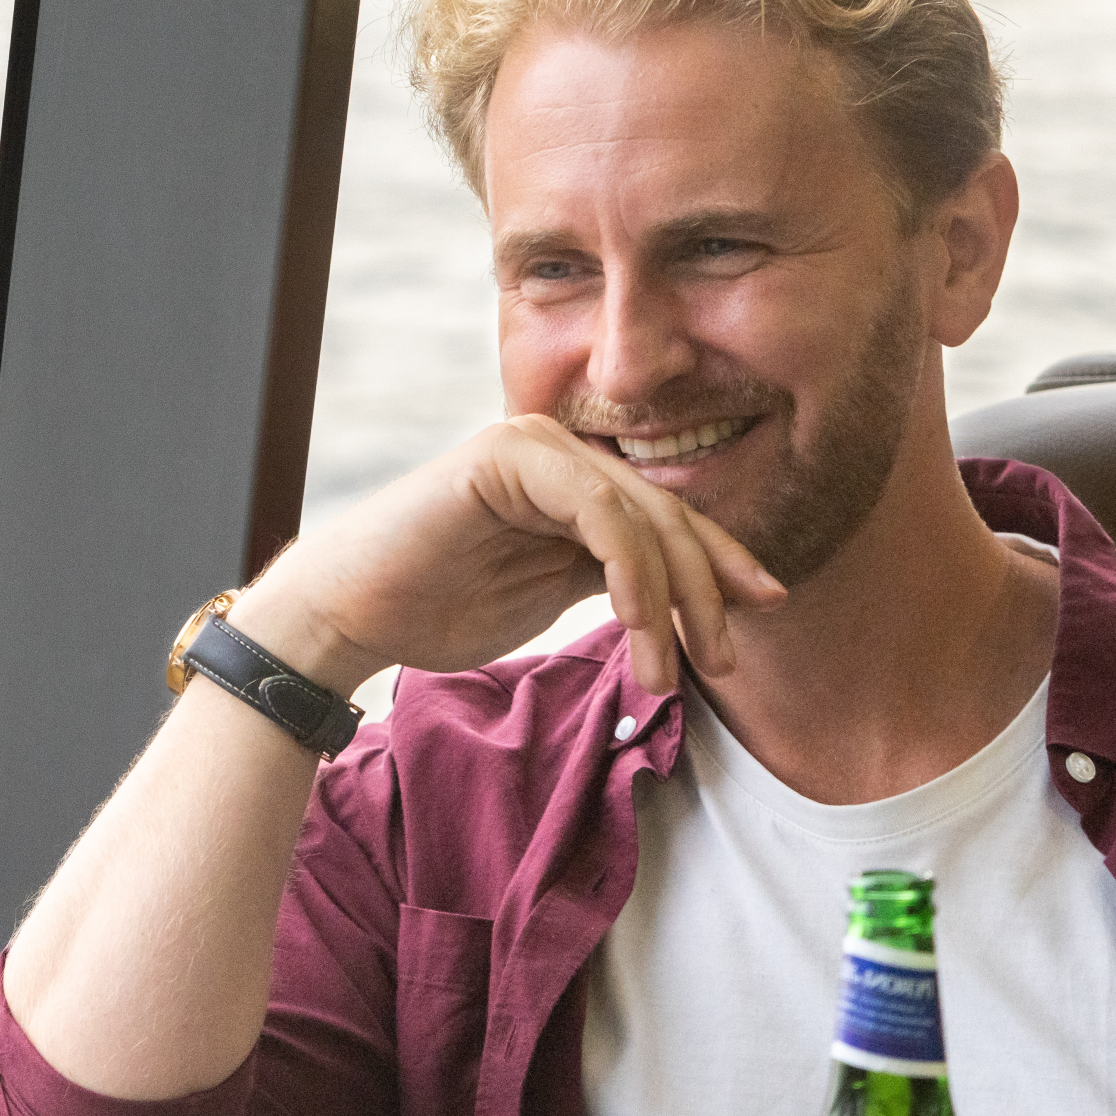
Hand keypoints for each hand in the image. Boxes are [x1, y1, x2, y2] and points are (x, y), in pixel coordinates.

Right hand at [232, 417, 786, 697]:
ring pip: (640, 516)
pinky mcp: (509, 456)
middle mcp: (560, 448)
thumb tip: (697, 595)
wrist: (351, 613)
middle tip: (719, 660)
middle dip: (704, 591)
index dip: (721, 562)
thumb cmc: (440, 608)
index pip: (667, 516)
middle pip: (666, 514)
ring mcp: (534, 444)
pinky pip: (599, 511)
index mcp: (573, 476)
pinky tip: (635, 623)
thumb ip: (616, 578)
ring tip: (665, 671)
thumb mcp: (554, 593)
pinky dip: (629, 569)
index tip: (764, 606)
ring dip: (667, 600)